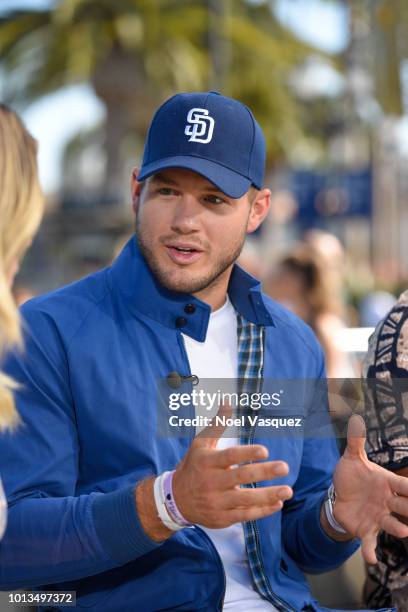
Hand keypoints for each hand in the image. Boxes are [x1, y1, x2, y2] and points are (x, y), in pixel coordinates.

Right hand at [172, 404, 292, 527]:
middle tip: (284, 467)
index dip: (247, 454)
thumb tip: (228, 400)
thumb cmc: (194, 465)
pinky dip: (263, 511)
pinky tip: (278, 503)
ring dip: (269, 495)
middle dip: (264, 472)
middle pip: (241, 477)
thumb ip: (218, 424)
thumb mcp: (201, 443)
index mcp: (207, 461)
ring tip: (288, 490)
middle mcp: (211, 482)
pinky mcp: (222, 518)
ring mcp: (217, 502)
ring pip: (246, 499)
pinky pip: (245, 515)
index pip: (229, 457)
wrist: (176, 499)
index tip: (265, 451)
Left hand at [332, 414, 407, 562]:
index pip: (405, 485)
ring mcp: (379, 517)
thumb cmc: (352, 476)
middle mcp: (387, 502)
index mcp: (387, 483)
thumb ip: (356, 441)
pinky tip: (372, 559)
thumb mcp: (352, 458)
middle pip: (405, 506)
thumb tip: (355, 419)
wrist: (338, 496)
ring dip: (399, 527)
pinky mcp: (366, 530)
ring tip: (404, 531)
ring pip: (393, 524)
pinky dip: (371, 551)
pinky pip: (371, 543)